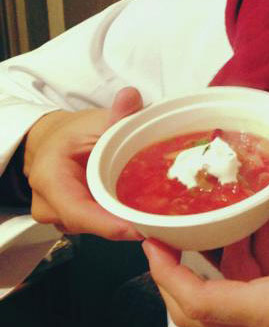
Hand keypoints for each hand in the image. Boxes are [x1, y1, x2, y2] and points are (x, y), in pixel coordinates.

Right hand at [24, 87, 143, 239]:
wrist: (54, 141)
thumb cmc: (73, 132)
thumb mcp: (95, 120)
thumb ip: (116, 113)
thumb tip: (131, 97)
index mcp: (51, 179)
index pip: (78, 211)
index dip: (108, 224)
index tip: (137, 229)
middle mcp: (49, 205)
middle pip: (90, 223)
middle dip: (124, 225)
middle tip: (160, 225)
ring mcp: (60, 217)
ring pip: (95, 227)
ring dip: (124, 223)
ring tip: (158, 220)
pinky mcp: (74, 221)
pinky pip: (98, 224)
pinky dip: (120, 219)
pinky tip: (146, 215)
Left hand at [144, 137, 268, 326]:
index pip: (200, 302)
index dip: (169, 274)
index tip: (153, 242)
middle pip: (196, 311)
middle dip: (174, 274)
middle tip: (162, 236)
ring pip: (220, 301)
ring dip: (213, 262)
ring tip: (207, 220)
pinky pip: (247, 291)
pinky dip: (244, 261)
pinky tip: (257, 225)